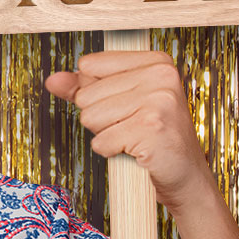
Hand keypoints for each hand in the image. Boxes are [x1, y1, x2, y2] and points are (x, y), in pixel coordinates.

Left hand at [45, 50, 216, 215]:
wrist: (185, 176)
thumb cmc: (153, 138)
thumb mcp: (120, 104)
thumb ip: (84, 88)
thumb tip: (53, 80)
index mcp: (155, 61)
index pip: (89, 65)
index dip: (96, 93)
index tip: (126, 106)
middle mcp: (160, 76)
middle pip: (86, 95)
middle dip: (100, 118)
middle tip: (132, 127)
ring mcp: (158, 101)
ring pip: (90, 117)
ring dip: (106, 135)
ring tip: (133, 138)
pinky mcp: (151, 129)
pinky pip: (101, 142)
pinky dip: (111, 152)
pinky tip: (135, 151)